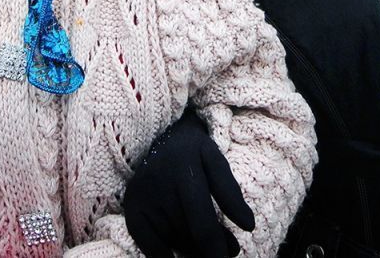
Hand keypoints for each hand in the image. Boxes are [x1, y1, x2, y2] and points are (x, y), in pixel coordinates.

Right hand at [124, 107, 254, 257]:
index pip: (201, 222)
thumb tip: (247, 225)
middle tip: (227, 251)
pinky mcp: (131, 206)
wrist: (161, 134)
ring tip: (207, 246)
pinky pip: (148, 244)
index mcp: (184, 169)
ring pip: (172, 239)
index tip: (230, 255)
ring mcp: (141, 196)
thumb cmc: (194, 152)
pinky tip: (178, 254)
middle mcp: (159, 183)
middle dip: (210, 249)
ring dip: (192, 250)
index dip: (217, 247)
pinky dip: (164, 255)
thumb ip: (231, 191)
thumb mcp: (216, 160)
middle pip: (188, 234)